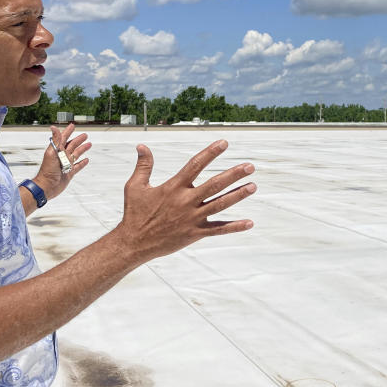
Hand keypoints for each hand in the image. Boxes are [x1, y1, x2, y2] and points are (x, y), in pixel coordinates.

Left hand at [35, 123, 91, 199]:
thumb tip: (53, 128)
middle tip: (85, 135)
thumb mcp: (52, 153)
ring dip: (82, 149)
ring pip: (76, 154)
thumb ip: (55, 140)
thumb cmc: (47, 171)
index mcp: (57, 150)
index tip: (72, 126)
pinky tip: (86, 160)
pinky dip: (82, 163)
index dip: (68, 132)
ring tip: (89, 144)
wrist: (47, 186)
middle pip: (72, 145)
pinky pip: (78, 166)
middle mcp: (62, 156)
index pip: (63, 138)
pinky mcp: (70, 172)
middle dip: (78, 140)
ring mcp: (66, 164)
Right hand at [114, 139, 255, 260]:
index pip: (195, 165)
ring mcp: (192, 218)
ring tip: (253, 186)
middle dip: (233, 174)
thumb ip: (143, 165)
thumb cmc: (134, 213)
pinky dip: (234, 226)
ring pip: (220, 205)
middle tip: (250, 166)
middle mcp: (185, 201)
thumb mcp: (135, 186)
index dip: (210, 153)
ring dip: (237, 195)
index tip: (224, 143)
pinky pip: (218, 230)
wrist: (134, 243)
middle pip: (214, 185)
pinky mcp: (194, 234)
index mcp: (173, 187)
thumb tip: (142, 146)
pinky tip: (249, 223)